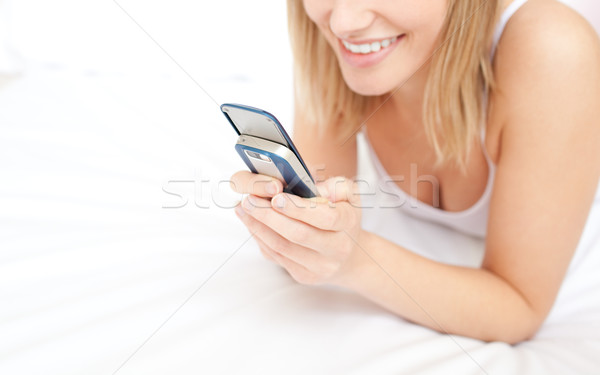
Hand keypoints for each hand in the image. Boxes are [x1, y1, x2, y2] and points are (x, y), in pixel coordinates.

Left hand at [230, 171, 364, 285]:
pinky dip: (260, 238)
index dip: (299, 209)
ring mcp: (320, 266)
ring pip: (283, 248)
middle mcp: (338, 249)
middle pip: (299, 235)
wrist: (349, 256)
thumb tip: (316, 190)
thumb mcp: (349, 195)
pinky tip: (251, 223)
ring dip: (259, 227)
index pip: (326, 218)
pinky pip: (277, 257)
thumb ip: (338, 185)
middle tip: (250, 200)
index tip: (277, 197)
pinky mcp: (304, 275)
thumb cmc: (344, 216)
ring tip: (244, 209)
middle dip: (270, 216)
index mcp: (348, 224)